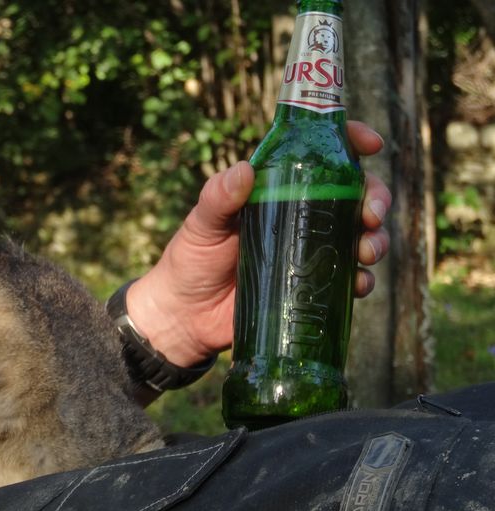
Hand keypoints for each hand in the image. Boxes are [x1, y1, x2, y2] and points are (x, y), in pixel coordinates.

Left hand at [126, 121, 391, 367]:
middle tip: (372, 214)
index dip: (350, 142)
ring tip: (366, 251)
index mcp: (276, 187)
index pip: (320, 154)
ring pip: (360, 235)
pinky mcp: (312, 285)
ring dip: (375, 239)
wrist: (186, 316)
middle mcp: (301, 213)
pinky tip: (357, 284)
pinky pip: (349, 279)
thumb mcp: (200, 224)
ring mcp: (310, 249)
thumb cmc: (191, 260)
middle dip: (375, 197)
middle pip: (354, 194)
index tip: (370, 144)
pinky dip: (361, 280)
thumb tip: (244, 170)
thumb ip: (217, 197)